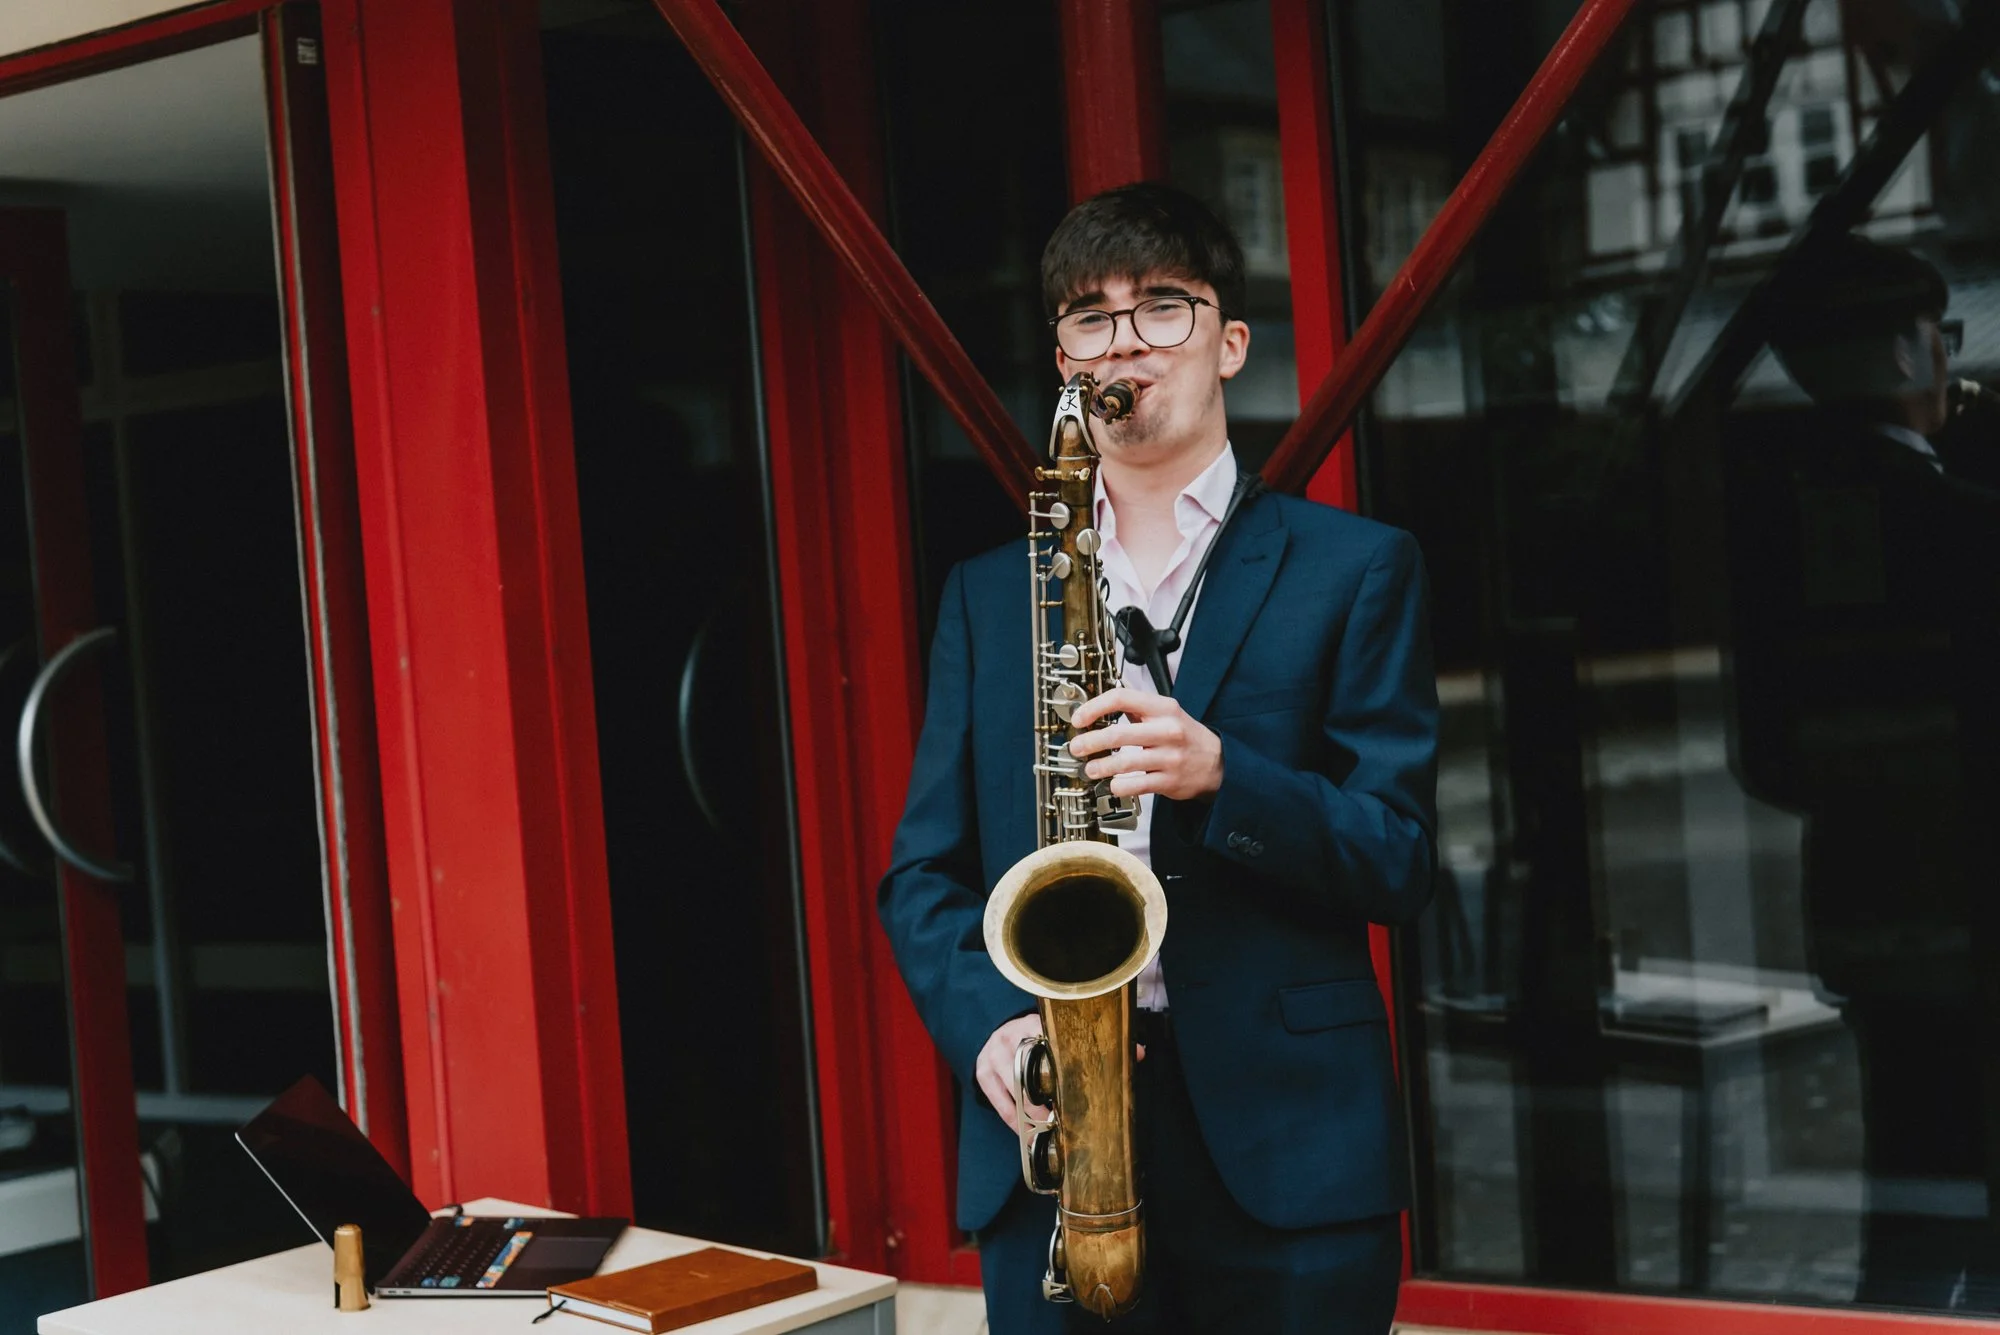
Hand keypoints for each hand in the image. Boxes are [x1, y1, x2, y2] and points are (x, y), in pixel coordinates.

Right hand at [976, 1013, 1146, 1129]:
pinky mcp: (982, 1074)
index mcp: (1034, 1023)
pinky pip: (1000, 1104)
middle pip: (1027, 1072)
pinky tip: (1029, 1136)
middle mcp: (1010, 1038)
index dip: (1062, 1067)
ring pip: (1013, 1091)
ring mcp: (993, 1056)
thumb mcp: (1059, 1033)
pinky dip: (1016, 1123)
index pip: (1049, 1041)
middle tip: (1062, 1119)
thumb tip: (1139, 1053)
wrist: (997, 1029)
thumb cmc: (1037, 1035)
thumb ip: (1095, 1043)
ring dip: (1032, 1115)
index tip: (1076, 1089)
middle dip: (1044, 1099)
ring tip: (1048, 1131)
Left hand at [1068, 687, 1223, 801]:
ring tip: (1090, 769)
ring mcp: (1169, 757)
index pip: (1122, 698)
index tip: (1080, 718)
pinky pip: (1137, 784)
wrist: (1217, 763)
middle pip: (1118, 734)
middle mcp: (1167, 731)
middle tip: (1077, 747)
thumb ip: (1137, 709)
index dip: (1095, 707)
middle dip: (1091, 742)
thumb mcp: (1166, 713)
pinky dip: (1119, 786)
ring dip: (1101, 766)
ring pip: (1125, 762)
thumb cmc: (1186, 736)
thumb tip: (1099, 708)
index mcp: (1163, 708)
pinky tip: (1112, 784)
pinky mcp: (1169, 781)